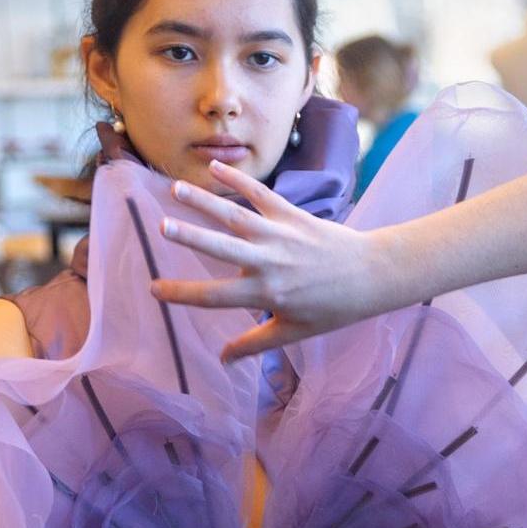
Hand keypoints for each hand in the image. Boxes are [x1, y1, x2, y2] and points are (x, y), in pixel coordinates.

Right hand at [149, 162, 413, 361]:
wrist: (372, 276)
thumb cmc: (333, 308)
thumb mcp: (294, 331)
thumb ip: (255, 343)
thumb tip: (223, 360)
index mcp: (266, 293)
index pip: (215, 296)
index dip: (183, 294)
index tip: (154, 290)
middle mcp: (269, 262)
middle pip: (222, 248)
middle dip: (191, 236)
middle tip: (161, 226)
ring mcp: (280, 236)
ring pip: (236, 216)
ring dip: (205, 202)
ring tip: (176, 189)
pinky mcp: (292, 215)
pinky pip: (261, 195)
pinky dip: (238, 180)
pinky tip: (214, 167)